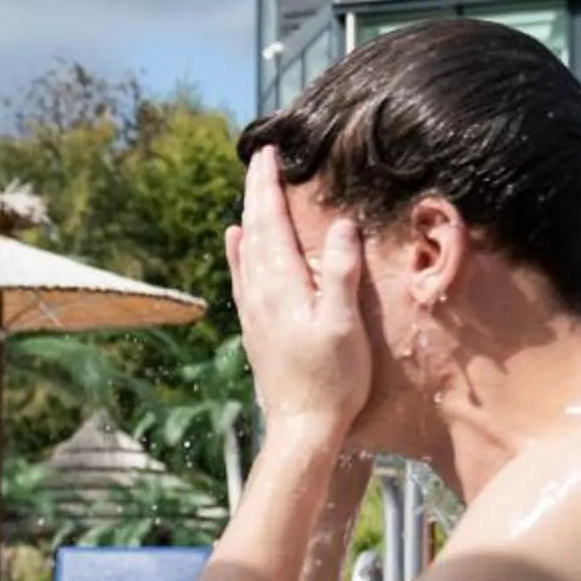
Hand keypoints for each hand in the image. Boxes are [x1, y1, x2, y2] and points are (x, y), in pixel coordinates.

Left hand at [227, 145, 369, 442]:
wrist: (301, 428)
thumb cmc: (331, 379)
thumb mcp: (345, 324)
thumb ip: (340, 273)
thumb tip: (339, 226)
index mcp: (282, 283)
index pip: (270, 220)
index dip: (267, 185)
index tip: (268, 153)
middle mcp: (260, 291)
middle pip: (253, 228)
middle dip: (255, 190)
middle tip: (260, 158)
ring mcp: (254, 309)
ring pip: (245, 248)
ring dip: (249, 214)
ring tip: (251, 189)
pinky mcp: (255, 326)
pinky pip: (242, 273)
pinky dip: (238, 249)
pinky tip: (235, 240)